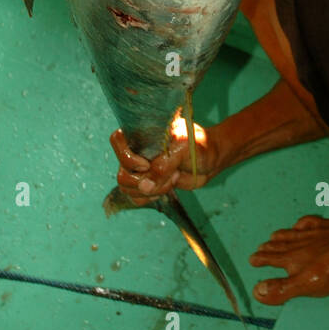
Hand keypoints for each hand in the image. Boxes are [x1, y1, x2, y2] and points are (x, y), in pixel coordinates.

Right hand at [110, 125, 225, 198]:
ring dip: (152, 189)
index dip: (127, 157)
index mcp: (142, 132)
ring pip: (127, 187)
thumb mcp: (183, 150)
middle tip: (171, 173)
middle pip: (122, 171)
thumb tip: (144, 186)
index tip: (147, 165)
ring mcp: (139, 168)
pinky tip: (167, 187)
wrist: (211, 160)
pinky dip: (150, 197)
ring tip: (173, 178)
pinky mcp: (146, 183)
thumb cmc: (199, 146)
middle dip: (146, 180)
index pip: (117, 140)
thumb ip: (163, 166)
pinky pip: (135, 197)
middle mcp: (136, 150)